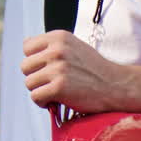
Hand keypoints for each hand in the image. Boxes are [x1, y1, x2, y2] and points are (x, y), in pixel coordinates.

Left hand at [20, 30, 136, 114]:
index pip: (27, 47)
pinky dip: (42, 102)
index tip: (47, 69)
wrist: (116, 85)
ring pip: (28, 83)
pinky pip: (35, 97)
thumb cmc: (94, 68)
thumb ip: (51, 45)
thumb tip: (25, 43)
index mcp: (59, 37)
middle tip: (51, 83)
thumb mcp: (74, 46)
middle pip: (25, 66)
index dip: (35, 61)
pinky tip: (54, 101)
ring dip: (39, 91)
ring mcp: (58, 69)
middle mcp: (57, 50)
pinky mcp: (59, 87)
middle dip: (36, 77)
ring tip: (54, 92)